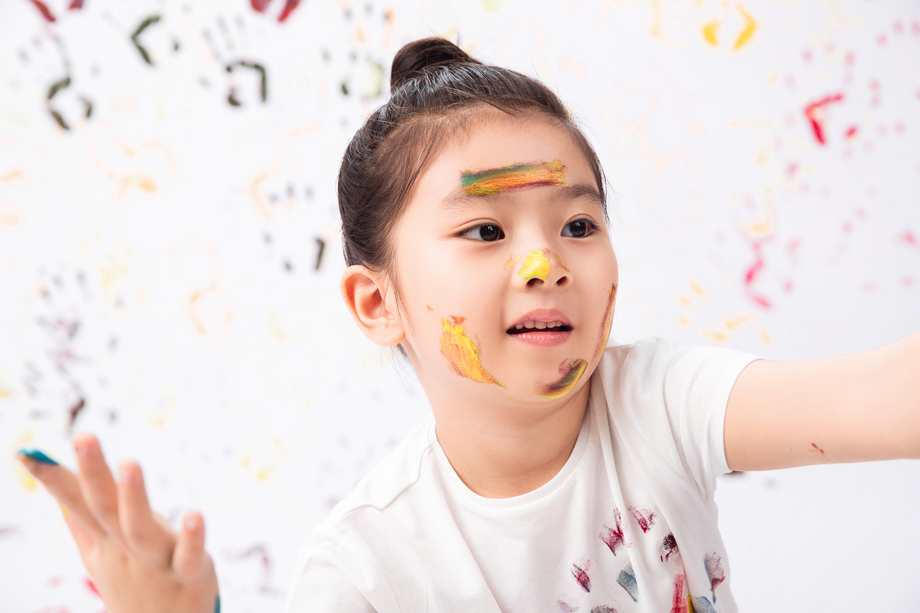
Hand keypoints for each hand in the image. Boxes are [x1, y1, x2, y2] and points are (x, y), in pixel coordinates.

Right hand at [16, 434, 219, 612]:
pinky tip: (196, 513)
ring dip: (134, 498)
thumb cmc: (134, 590)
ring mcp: (156, 563)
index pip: (77, 505)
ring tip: (129, 463)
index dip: (56, 480)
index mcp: (106, 540)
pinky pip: (190, 557)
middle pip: (105, 509)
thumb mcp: (103, 557)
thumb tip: (61, 496)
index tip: (27, 454)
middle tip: (84, 436)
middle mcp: (126, 549)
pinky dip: (192, 538)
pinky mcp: (190, 576)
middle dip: (93, 473)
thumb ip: (83, 525)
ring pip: (141, 530)